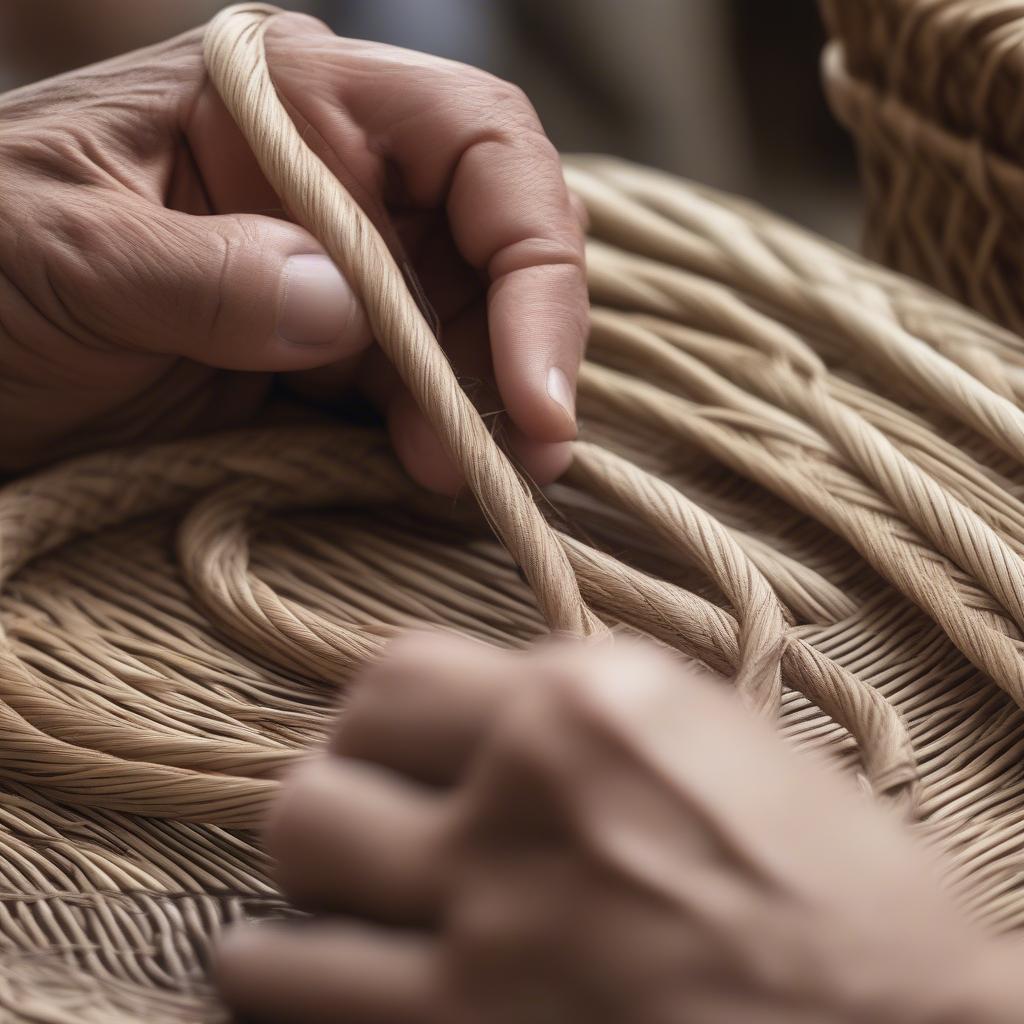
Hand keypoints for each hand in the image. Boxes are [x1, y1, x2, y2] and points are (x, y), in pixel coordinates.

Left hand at [0, 11, 584, 490]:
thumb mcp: (66, 252)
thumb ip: (205, 273)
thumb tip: (347, 309)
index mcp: (291, 102)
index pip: (476, 147)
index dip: (530, 258)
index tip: (530, 382)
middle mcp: (334, 178)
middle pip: (493, 244)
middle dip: (520, 348)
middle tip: (527, 452)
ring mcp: (330, 271)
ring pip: (462, 329)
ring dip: (480, 405)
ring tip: (468, 479)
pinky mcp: (317, 356)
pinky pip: (410, 388)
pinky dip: (434, 433)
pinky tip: (432, 474)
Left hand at [215, 634, 1021, 1023]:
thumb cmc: (832, 888)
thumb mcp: (706, 739)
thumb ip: (569, 716)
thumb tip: (455, 726)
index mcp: (596, 700)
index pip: (389, 676)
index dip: (378, 722)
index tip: (396, 756)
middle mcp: (532, 798)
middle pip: (317, 785)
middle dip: (335, 808)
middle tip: (372, 838)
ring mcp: (496, 938)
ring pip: (287, 895)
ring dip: (305, 906)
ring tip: (340, 919)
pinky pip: (291, 1003)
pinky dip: (290, 987)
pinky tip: (329, 987)